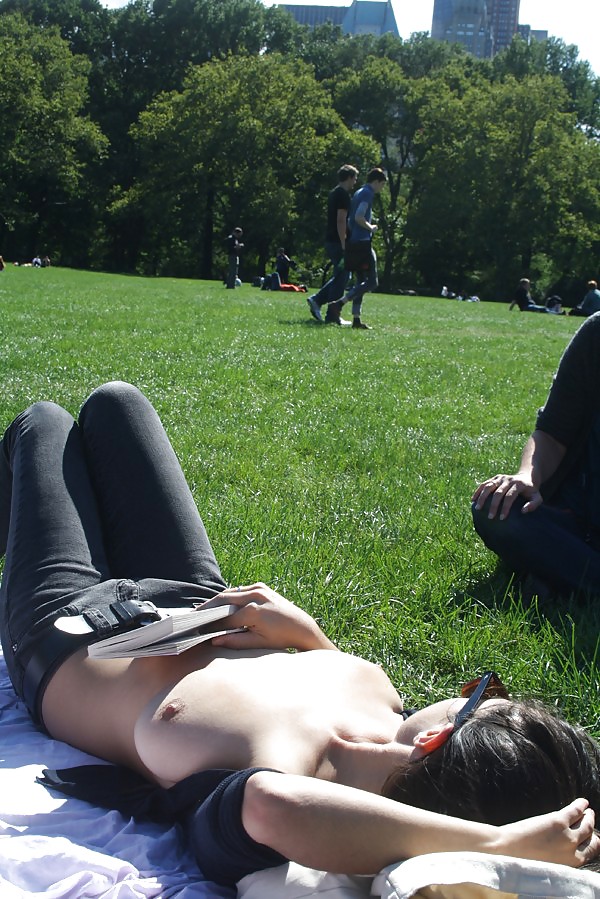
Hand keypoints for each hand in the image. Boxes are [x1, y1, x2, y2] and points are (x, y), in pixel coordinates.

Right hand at [200, 583, 336, 651]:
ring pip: (230, 593)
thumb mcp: (257, 644)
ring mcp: (259, 589)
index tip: (197, 629)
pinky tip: (219, 605)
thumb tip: (213, 640)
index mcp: (253, 611)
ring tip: (202, 611)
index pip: (224, 618)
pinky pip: (240, 591)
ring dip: (216, 601)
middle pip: (223, 600)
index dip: (210, 624)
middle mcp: (255, 596)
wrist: (301, 627)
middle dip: (207, 608)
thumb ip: (235, 641)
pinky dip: (229, 597)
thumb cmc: (280, 639)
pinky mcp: (262, 586)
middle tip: (193, 616)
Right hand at [472, 474, 542, 519]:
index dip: (505, 507)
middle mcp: (508, 479)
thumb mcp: (537, 498)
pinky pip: (484, 484)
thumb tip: (523, 511)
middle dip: (493, 505)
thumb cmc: (532, 492)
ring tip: (478, 508)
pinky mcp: (495, 478)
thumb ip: (533, 505)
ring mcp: (500, 477)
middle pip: (498, 492)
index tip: (501, 518)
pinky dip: (478, 491)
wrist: (527, 477)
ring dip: (482, 497)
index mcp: (519, 484)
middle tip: (490, 517)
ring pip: (488, 486)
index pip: (510, 496)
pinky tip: (473, 500)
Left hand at [497, 798, 598, 867]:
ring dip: (589, 816)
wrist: (507, 850)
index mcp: (571, 865)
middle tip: (590, 820)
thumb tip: (567, 847)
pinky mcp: (558, 822)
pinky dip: (580, 805)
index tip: (592, 837)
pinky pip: (575, 811)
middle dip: (592, 829)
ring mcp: (567, 837)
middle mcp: (573, 852)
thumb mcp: (549, 864)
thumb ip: (562, 857)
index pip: (591, 852)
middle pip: (591, 838)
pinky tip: (583, 802)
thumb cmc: (523, 857)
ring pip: (586, 824)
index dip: (593, 843)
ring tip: (588, 811)